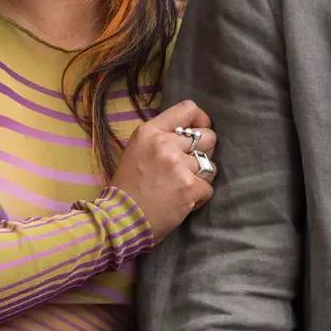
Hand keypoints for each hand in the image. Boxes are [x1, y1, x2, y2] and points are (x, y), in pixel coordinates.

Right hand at [113, 97, 219, 237]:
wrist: (120, 220)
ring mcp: (178, 165)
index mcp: (150, 132)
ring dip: (200, 177)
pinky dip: (198, 197)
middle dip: (204, 152)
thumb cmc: (127, 188)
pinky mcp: (189, 187)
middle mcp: (165, 144)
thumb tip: (189, 133)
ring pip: (210, 165)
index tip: (198, 134)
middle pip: (208, 136)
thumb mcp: (137, 151)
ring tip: (180, 187)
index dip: (200, 120)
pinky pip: (208, 188)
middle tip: (188, 167)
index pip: (188, 109)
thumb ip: (160, 138)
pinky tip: (181, 202)